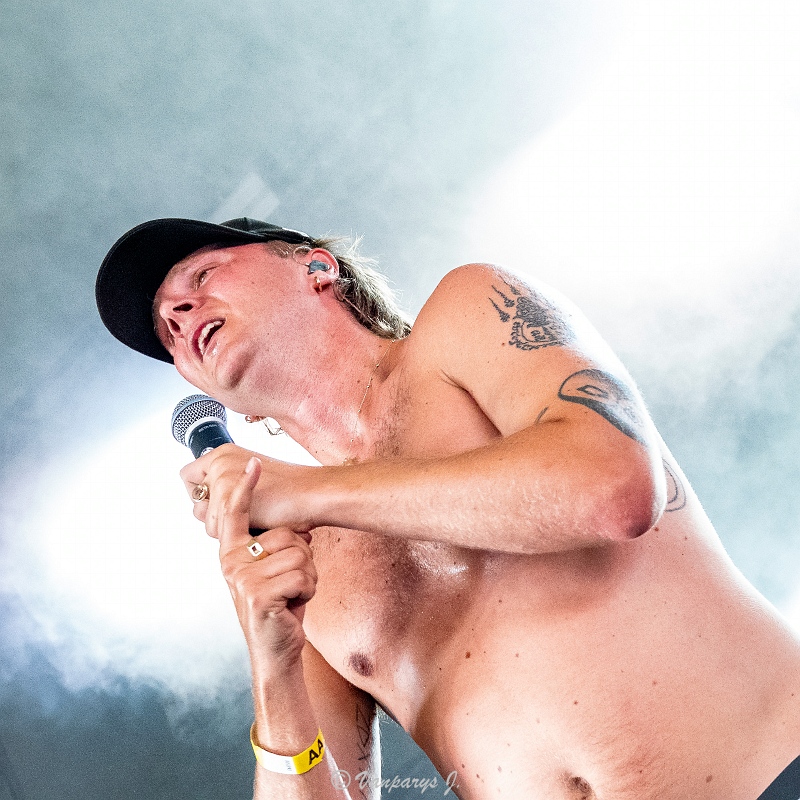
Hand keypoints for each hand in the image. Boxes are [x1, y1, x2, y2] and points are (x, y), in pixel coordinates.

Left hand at [180, 443, 312, 536]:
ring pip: (206, 521)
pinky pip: (218, 530)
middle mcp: (219, 460)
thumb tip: (206, 508)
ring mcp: (222, 477)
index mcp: (223, 452)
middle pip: (196, 503)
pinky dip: (238, 533)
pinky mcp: (228, 495)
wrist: (312, 495)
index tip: (217, 504)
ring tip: (255, 519)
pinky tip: (258, 522)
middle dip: (214, 517)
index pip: (188, 476)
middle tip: (243, 515)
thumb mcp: (252, 482)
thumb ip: (228, 487)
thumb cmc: (290, 494)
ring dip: (228, 528)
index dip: (200, 495)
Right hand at [215, 456, 317, 670]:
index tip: (254, 462)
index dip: (246, 487)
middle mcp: (231, 562)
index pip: (236, 514)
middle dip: (302, 559)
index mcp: (231, 553)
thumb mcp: (271, 572)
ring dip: (308, 577)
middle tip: (289, 584)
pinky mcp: (260, 595)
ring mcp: (243, 579)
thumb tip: (302, 529)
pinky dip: (309, 590)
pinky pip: (303, 576)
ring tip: (291, 596)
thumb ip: (275, 548)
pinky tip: (294, 606)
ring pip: (300, 556)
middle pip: (287, 535)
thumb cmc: (278, 606)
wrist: (275, 652)